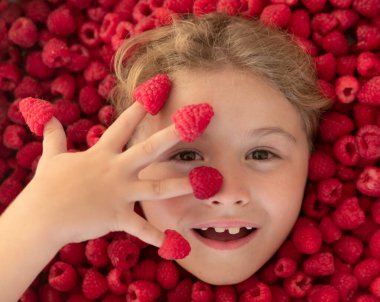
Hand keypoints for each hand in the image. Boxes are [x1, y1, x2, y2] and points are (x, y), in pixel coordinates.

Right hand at [17, 101, 191, 246]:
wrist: (42, 216)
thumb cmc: (47, 185)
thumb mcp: (51, 156)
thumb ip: (53, 135)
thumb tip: (47, 117)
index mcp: (102, 154)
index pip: (124, 126)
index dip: (139, 108)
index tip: (155, 92)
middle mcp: (116, 170)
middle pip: (148, 149)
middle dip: (171, 136)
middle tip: (193, 124)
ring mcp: (119, 194)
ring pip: (156, 188)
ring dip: (180, 185)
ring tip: (202, 183)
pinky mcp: (117, 217)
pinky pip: (140, 228)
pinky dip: (154, 236)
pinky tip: (172, 243)